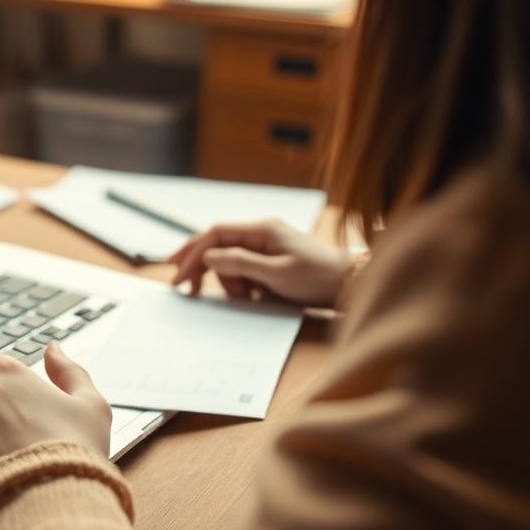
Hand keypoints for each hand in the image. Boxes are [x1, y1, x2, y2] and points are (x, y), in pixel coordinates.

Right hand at [168, 219, 350, 306]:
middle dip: (200, 266)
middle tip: (184, 288)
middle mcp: (261, 234)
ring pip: (230, 262)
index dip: (193, 251)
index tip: (178, 274)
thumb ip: (241, 263)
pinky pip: (244, 271)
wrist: (351, 287)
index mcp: (261, 230)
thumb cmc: (319, 278)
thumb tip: (208, 256)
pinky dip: (242, 286)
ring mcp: (266, 248)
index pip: (215, 234)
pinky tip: (252, 297)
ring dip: (229, 283)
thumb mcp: (278, 274)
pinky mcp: (271, 262)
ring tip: (247, 299)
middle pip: (218, 246)